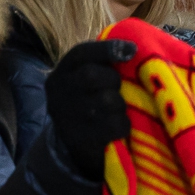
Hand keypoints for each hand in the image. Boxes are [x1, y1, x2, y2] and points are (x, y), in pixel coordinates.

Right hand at [44, 39, 136, 176]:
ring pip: (106, 101)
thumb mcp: (90, 79)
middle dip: (113, 80)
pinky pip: (113, 125)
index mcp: (63, 72)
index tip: (133, 50)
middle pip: (91, 76)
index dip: (108, 48)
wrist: (74, 145)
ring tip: (119, 109)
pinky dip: (123, 124)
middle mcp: (59, 92)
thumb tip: (135, 48)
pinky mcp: (80, 139)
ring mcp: (66, 117)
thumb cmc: (91, 102)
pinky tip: (120, 126)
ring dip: (121, 105)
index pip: (81, 53)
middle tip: (118, 88)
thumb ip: (106, 63)